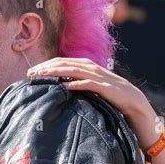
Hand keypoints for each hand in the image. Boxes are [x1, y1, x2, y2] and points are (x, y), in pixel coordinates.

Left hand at [27, 57, 149, 119]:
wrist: (134, 101)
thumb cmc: (110, 95)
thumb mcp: (91, 86)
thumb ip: (78, 82)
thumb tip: (59, 85)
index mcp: (87, 66)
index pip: (63, 62)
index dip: (47, 65)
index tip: (31, 72)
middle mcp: (92, 68)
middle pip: (65, 64)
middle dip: (47, 67)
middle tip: (30, 73)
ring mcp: (99, 77)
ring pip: (74, 71)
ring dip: (57, 72)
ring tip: (43, 75)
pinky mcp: (106, 88)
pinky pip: (90, 85)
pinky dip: (78, 84)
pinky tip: (66, 87)